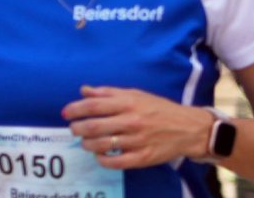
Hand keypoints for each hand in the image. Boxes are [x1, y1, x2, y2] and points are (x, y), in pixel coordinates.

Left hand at [63, 88, 208, 170]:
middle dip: (78, 128)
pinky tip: (99, 155)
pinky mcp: (142, 158)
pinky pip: (115, 162)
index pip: (95, 105)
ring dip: (87, 144)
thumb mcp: (136, 94)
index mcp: (129, 102)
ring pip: (102, 145)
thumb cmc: (158, 109)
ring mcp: (136, 141)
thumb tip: (84, 90)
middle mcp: (132, 121)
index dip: (76, 109)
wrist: (186, 128)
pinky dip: (102, 160)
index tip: (66, 113)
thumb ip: (109, 93)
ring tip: (85, 143)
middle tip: (73, 129)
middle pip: (95, 126)